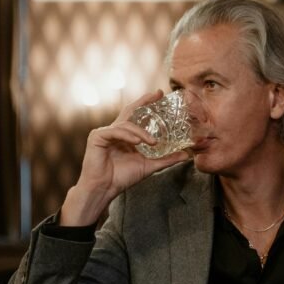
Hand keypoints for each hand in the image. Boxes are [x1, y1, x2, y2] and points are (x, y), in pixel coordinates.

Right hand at [60, 90, 189, 225]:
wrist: (104, 189)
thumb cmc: (122, 177)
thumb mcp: (149, 165)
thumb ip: (166, 159)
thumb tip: (186, 155)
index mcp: (125, 135)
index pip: (137, 115)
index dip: (147, 103)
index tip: (160, 94)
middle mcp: (115, 131)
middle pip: (130, 110)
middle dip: (144, 102)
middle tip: (157, 95)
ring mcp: (105, 132)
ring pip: (126, 124)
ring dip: (141, 132)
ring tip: (152, 142)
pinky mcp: (97, 137)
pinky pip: (115, 132)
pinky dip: (127, 136)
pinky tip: (137, 142)